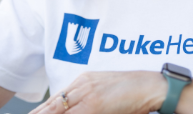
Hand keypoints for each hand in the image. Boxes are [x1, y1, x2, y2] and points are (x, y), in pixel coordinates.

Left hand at [29, 71, 166, 113]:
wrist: (152, 87)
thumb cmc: (134, 92)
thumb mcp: (105, 94)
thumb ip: (89, 102)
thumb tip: (74, 109)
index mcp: (83, 81)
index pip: (54, 101)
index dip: (40, 113)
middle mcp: (81, 85)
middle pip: (50, 106)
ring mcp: (86, 94)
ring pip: (57, 110)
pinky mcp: (93, 104)